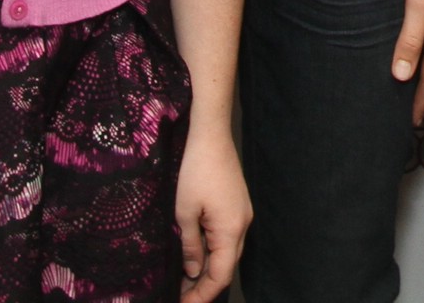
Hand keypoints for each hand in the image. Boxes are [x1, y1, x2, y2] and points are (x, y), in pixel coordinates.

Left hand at [174, 126, 249, 302]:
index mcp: (231, 230)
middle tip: (180, 296)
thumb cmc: (196, 171)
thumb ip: (190, 245)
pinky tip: (196, 255)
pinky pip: (228, 239)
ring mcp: (243, 216)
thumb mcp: (184, 212)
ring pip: (227, 253)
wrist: (213, 137)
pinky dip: (213, 252)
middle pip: (226, 267)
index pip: (220, 275)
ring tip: (184, 281)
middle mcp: (243, 226)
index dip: (203, 295)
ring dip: (208, 269)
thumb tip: (193, 271)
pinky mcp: (238, 208)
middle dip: (204, 286)